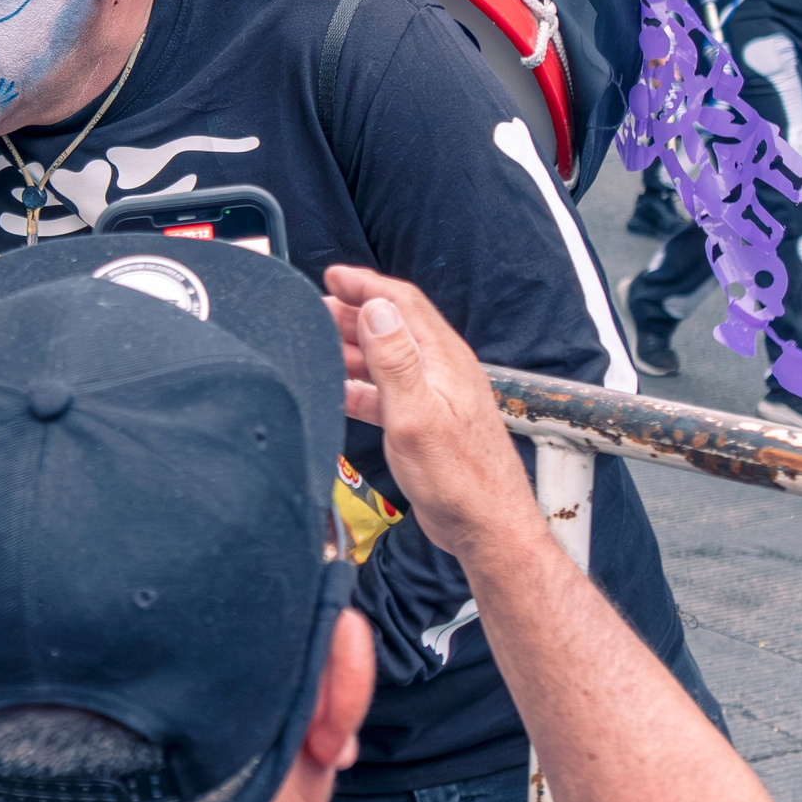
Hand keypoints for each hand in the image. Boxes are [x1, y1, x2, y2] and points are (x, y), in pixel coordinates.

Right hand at [323, 266, 536, 561]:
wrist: (486, 525)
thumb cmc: (459, 479)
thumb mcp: (416, 415)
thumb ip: (394, 360)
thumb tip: (375, 309)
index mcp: (443, 359)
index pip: (402, 302)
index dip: (365, 284)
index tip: (332, 276)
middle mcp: (442, 370)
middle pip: (394, 325)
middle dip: (353, 312)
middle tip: (316, 310)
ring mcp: (435, 396)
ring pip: (388, 357)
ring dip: (353, 347)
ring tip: (319, 344)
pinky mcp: (426, 421)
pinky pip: (387, 391)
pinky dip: (359, 385)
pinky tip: (338, 392)